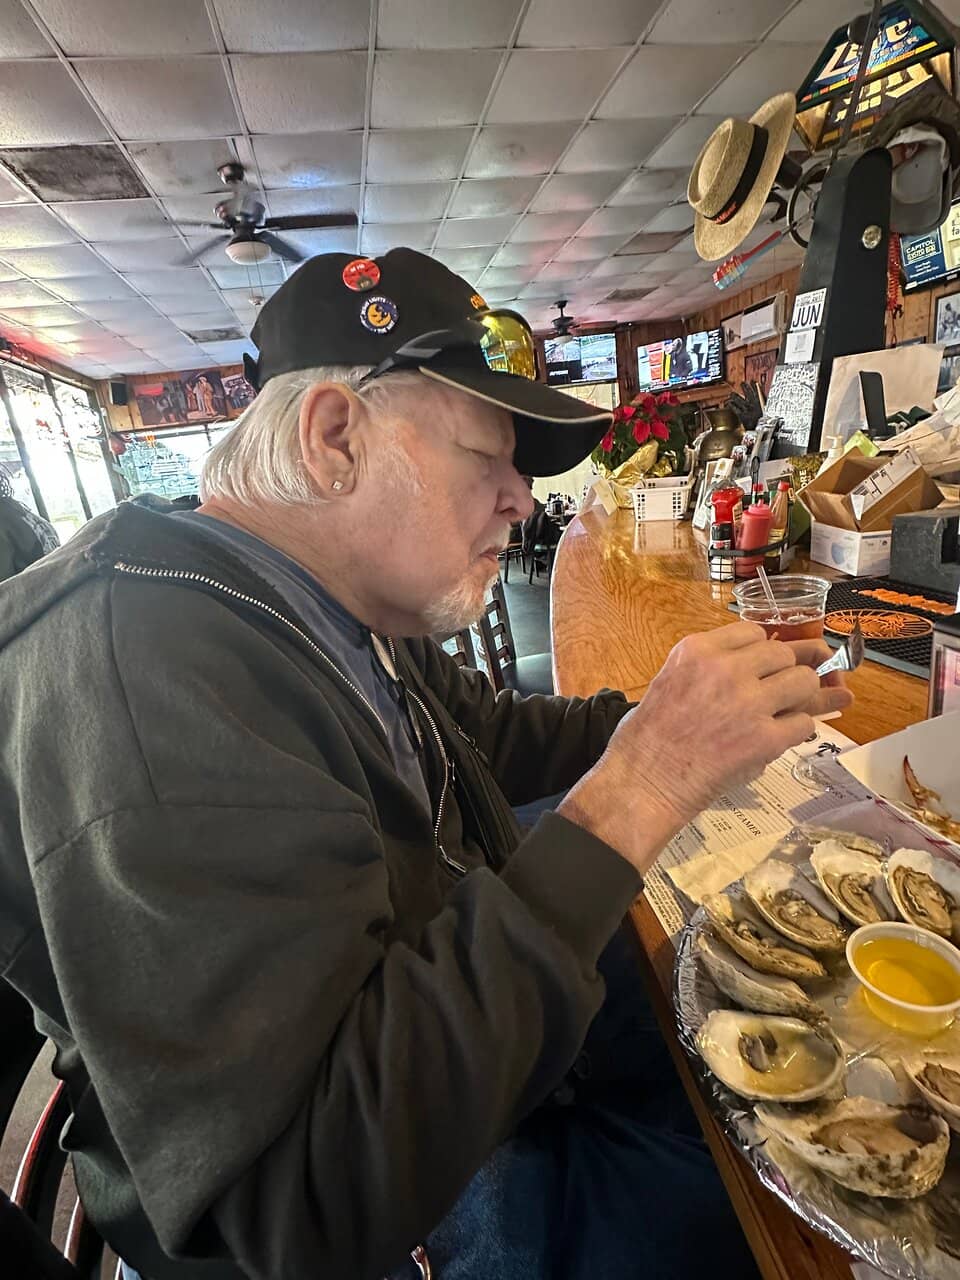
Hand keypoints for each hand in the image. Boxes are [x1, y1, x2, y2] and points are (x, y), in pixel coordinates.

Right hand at [559, 623, 849, 875]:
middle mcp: (725, 668)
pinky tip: (781, 738)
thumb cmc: (649, 736)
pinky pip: (804, 723)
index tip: (766, 664)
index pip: (753, 632)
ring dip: (801, 696)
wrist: (644, 782)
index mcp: (697, 650)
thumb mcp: (672, 680)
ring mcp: (748, 703)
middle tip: (784, 689)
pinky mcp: (765, 739)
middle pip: (783, 653)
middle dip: (786, 671)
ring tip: (785, 712)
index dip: (764, 649)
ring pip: (804, 681)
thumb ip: (712, 668)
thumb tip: (764, 666)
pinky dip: (797, 731)